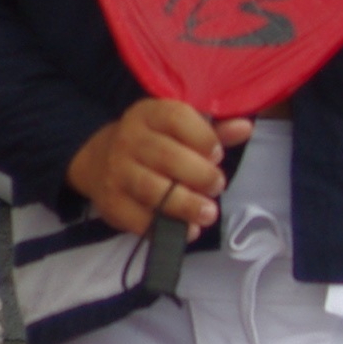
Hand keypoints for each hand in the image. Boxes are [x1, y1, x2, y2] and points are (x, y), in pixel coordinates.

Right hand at [68, 99, 232, 242]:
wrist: (97, 160)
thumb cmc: (151, 142)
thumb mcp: (177, 128)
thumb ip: (213, 130)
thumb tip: (245, 127)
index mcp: (148, 114)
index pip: (176, 118)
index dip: (203, 137)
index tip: (217, 153)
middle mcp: (129, 139)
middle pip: (168, 157)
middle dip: (201, 175)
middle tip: (217, 185)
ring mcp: (116, 172)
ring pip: (154, 191)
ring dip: (187, 205)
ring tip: (209, 212)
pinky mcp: (112, 204)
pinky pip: (140, 220)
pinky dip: (167, 228)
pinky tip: (188, 229)